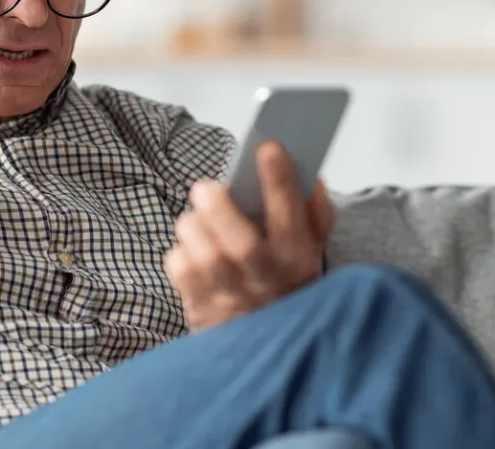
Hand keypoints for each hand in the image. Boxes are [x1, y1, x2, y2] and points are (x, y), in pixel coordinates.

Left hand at [165, 141, 336, 330]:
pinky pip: (181, 273)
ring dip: (194, 228)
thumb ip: (315, 215)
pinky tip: (190, 249)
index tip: (268, 148)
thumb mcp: (311, 251)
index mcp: (298, 260)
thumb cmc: (284, 284)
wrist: (266, 347)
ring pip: (206, 258)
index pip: (292, 218)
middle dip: (221, 210)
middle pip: (243, 247)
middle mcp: (267, 283)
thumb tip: (311, 178)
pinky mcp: (201, 311)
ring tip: (195, 217)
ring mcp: (233, 300)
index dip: (280, 181)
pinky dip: (179, 253)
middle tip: (205, 187)